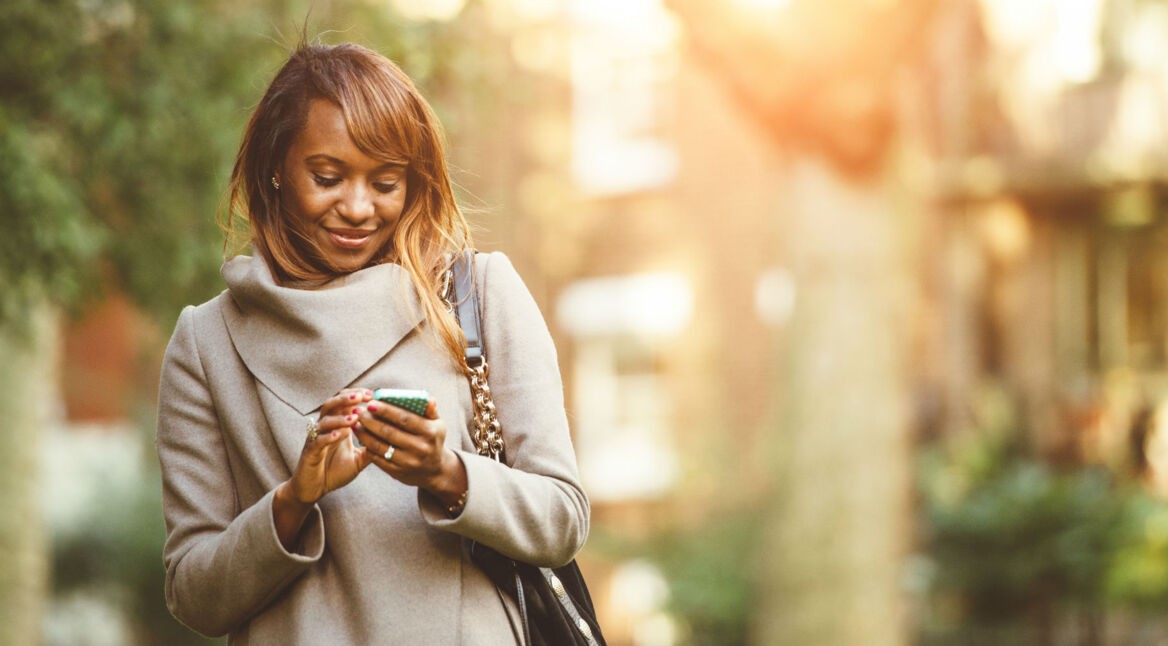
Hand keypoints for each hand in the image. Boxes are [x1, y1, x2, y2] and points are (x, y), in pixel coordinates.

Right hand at [287, 388, 373, 504]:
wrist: (314, 489)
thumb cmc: (335, 471)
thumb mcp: (358, 460)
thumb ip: (371, 449)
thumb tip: (391, 441)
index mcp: (337, 426)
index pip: (344, 403)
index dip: (356, 396)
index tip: (372, 393)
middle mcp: (325, 428)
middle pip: (331, 404)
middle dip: (346, 398)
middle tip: (362, 397)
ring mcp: (316, 439)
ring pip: (324, 421)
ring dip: (340, 417)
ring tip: (354, 417)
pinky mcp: (310, 452)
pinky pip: (318, 441)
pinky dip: (329, 436)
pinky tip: (340, 434)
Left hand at [356, 398, 466, 503]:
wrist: (434, 470)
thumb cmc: (432, 440)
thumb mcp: (438, 424)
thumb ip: (430, 410)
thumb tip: (427, 398)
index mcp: (430, 432)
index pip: (405, 419)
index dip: (386, 411)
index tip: (371, 402)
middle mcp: (420, 448)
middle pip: (389, 432)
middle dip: (370, 420)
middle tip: (358, 411)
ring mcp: (408, 462)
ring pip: (380, 446)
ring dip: (365, 434)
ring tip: (355, 423)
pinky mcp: (397, 472)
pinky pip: (378, 458)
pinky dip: (367, 447)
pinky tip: (361, 438)